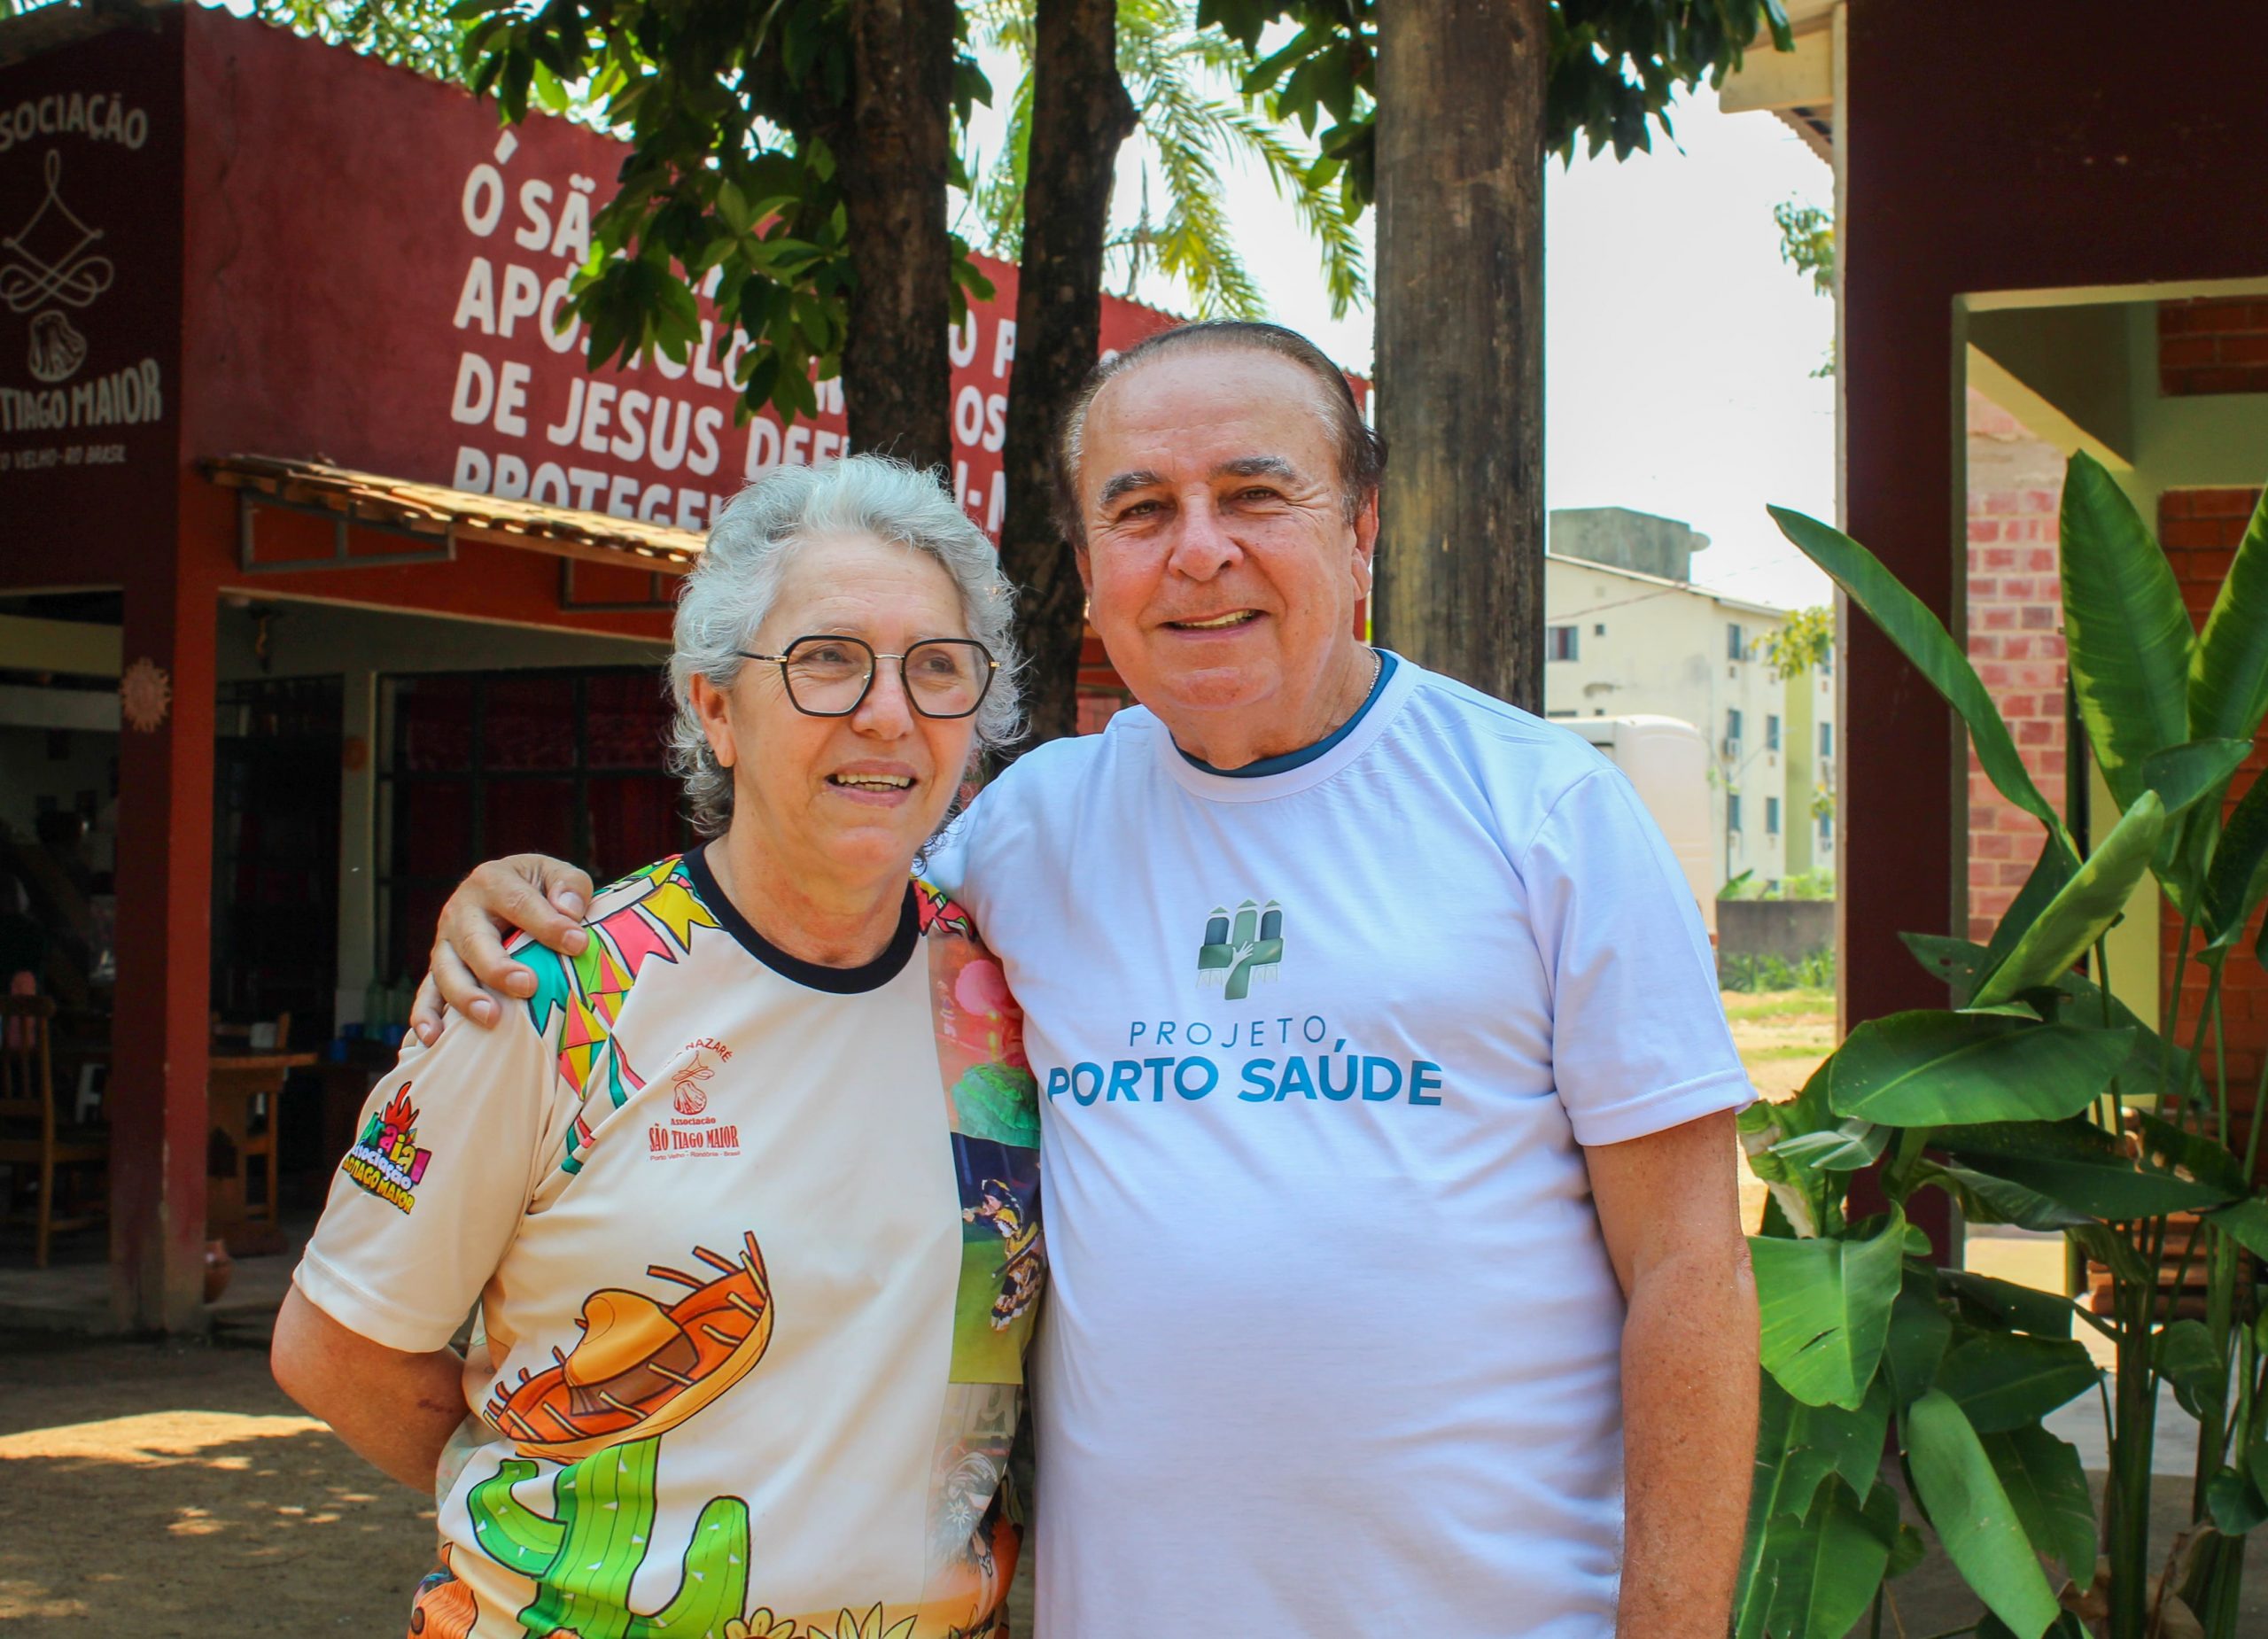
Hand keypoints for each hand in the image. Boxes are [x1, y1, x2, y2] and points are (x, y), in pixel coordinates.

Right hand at [410, 855, 593, 1043]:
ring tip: (491, 1018)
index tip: (577, 944)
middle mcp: (462, 911)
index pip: (519, 903)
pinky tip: (434, 1038)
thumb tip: (569, 910)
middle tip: (527, 986)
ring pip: (447, 971)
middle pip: (475, 941)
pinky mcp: (440, 969)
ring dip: (466, 996)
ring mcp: (446, 942)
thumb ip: (569, 886)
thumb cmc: (539, 888)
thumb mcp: (557, 874)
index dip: (547, 924)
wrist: (507, 891)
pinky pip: (427, 993)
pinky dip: (425, 1015)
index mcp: (493, 881)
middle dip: (499, 967)